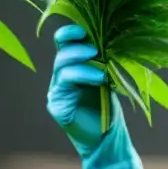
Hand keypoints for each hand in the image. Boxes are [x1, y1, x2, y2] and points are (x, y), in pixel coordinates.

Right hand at [47, 24, 141, 168]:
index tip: (84, 29)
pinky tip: (100, 78)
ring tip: (101, 66)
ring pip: (62, 67)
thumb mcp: (107, 78)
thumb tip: (111, 36)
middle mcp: (60, 77)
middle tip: (96, 48)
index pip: (63, 42)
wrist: (107, 139)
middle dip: (78, 47)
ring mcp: (56, 91)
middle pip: (62, 53)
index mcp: (71, 66)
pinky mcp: (57, 106)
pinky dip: (83, 77)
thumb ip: (102, 60)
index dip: (70, 32)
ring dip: (82, 62)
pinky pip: (65, 86)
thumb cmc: (108, 108)